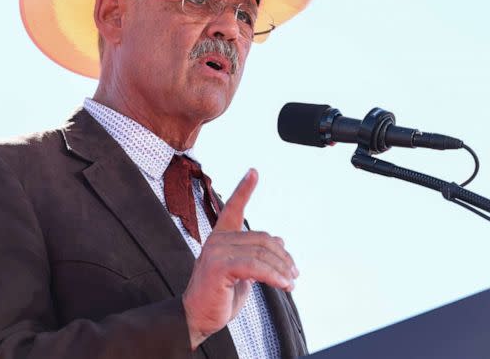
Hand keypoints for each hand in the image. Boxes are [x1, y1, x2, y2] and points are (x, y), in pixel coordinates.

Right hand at [181, 169, 298, 349]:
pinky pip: (255, 267)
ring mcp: (216, 251)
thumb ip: (256, 255)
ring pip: (262, 252)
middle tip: (294, 274)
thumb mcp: (243, 273)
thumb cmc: (218, 297)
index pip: (233, 208)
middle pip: (262, 238)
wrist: (197, 318)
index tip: (254, 172)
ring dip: (282, 270)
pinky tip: (283, 285)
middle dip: (283, 257)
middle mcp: (217, 239)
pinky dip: (273, 276)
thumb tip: (279, 239)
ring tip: (291, 283)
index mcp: (221, 238)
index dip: (244, 189)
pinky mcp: (219, 265)